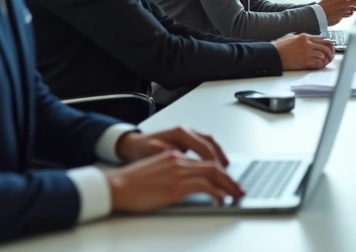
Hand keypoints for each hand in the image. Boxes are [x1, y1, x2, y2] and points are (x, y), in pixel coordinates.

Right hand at [105, 150, 243, 212]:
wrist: (116, 186)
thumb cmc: (130, 184)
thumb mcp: (156, 174)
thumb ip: (172, 175)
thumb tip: (186, 186)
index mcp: (174, 156)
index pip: (204, 159)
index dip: (220, 170)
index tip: (228, 180)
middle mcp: (179, 160)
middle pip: (214, 166)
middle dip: (230, 178)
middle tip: (239, 189)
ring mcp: (178, 171)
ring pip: (213, 174)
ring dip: (229, 185)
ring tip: (237, 195)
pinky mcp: (176, 185)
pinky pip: (204, 186)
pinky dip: (217, 193)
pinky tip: (221, 200)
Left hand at [115, 127, 228, 165]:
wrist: (130, 145)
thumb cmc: (140, 149)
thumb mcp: (152, 152)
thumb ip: (167, 153)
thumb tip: (179, 156)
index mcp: (180, 133)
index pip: (203, 146)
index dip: (213, 161)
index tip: (219, 173)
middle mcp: (186, 131)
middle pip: (211, 142)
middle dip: (222, 158)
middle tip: (228, 173)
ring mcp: (187, 135)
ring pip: (210, 143)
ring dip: (219, 156)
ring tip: (225, 170)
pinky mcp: (186, 142)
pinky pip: (204, 146)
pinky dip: (212, 155)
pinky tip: (214, 166)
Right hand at [272, 33, 334, 69]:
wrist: (273, 55)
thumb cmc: (278, 47)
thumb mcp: (289, 36)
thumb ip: (298, 36)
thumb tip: (302, 37)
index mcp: (304, 36)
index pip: (321, 38)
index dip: (326, 43)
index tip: (328, 47)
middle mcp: (308, 43)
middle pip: (325, 46)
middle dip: (329, 52)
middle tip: (329, 56)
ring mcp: (307, 52)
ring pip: (323, 55)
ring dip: (325, 59)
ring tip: (324, 62)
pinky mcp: (306, 61)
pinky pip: (319, 63)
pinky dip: (321, 65)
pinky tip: (319, 65)